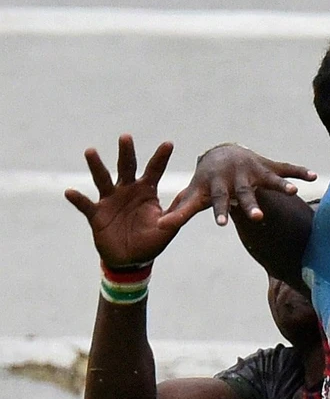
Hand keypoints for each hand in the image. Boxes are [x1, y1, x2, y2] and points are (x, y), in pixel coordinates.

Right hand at [64, 135, 181, 268]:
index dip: (161, 158)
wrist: (131, 261)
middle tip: (126, 136)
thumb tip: (191, 202)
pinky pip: (85, 205)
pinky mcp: (96, 214)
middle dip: (126, 152)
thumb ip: (176, 214)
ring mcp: (110, 200)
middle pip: (126, 167)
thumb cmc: (151, 242)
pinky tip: (70, 192)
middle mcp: (127, 190)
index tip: (169, 143)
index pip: (155, 170)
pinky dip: (78, 199)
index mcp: (146, 191)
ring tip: (91, 151)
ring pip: (102, 179)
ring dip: (96, 165)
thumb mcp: (168, 228)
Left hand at [163, 143, 315, 226]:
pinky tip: (313, 177)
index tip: (221, 225)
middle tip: (257, 217)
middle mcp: (237, 179)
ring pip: (269, 180)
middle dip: (251, 204)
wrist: (221, 154)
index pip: (217, 202)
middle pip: (244, 193)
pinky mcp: (269, 166)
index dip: (219, 213)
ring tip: (292, 193)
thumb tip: (158, 228)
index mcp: (218, 187)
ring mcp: (255, 171)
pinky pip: (287, 168)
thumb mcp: (194, 194)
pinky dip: (299, 172)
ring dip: (280, 185)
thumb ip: (180, 212)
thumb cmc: (206, 181)